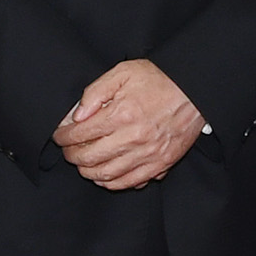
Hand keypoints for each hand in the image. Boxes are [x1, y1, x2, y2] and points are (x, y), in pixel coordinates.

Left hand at [56, 60, 201, 190]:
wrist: (195, 90)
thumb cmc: (159, 79)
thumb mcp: (123, 72)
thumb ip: (96, 92)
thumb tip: (77, 115)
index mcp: (122, 114)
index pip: (80, 134)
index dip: (63, 137)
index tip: (59, 135)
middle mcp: (133, 138)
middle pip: (89, 158)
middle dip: (71, 155)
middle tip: (68, 150)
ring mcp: (148, 154)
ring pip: (106, 174)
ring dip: (88, 171)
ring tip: (83, 163)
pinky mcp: (160, 164)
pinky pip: (129, 182)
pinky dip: (111, 182)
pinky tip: (104, 174)